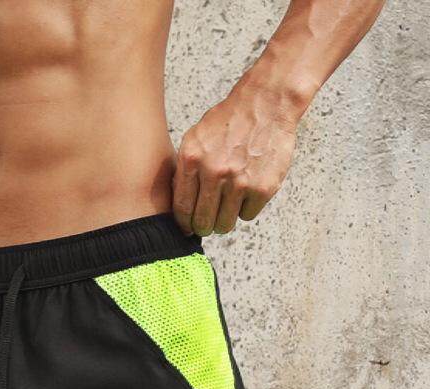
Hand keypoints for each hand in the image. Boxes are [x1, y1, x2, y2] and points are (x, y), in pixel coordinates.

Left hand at [172, 91, 297, 235]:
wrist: (266, 104)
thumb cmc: (229, 122)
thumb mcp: (195, 139)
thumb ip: (184, 170)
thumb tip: (179, 205)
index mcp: (192, 159)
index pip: (182, 208)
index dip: (184, 223)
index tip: (187, 228)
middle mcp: (214, 172)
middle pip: (202, 221)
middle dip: (203, 227)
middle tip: (207, 224)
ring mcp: (239, 181)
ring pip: (225, 224)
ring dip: (225, 221)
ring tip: (228, 206)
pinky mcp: (263, 187)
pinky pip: (247, 215)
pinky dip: (246, 209)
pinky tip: (247, 192)